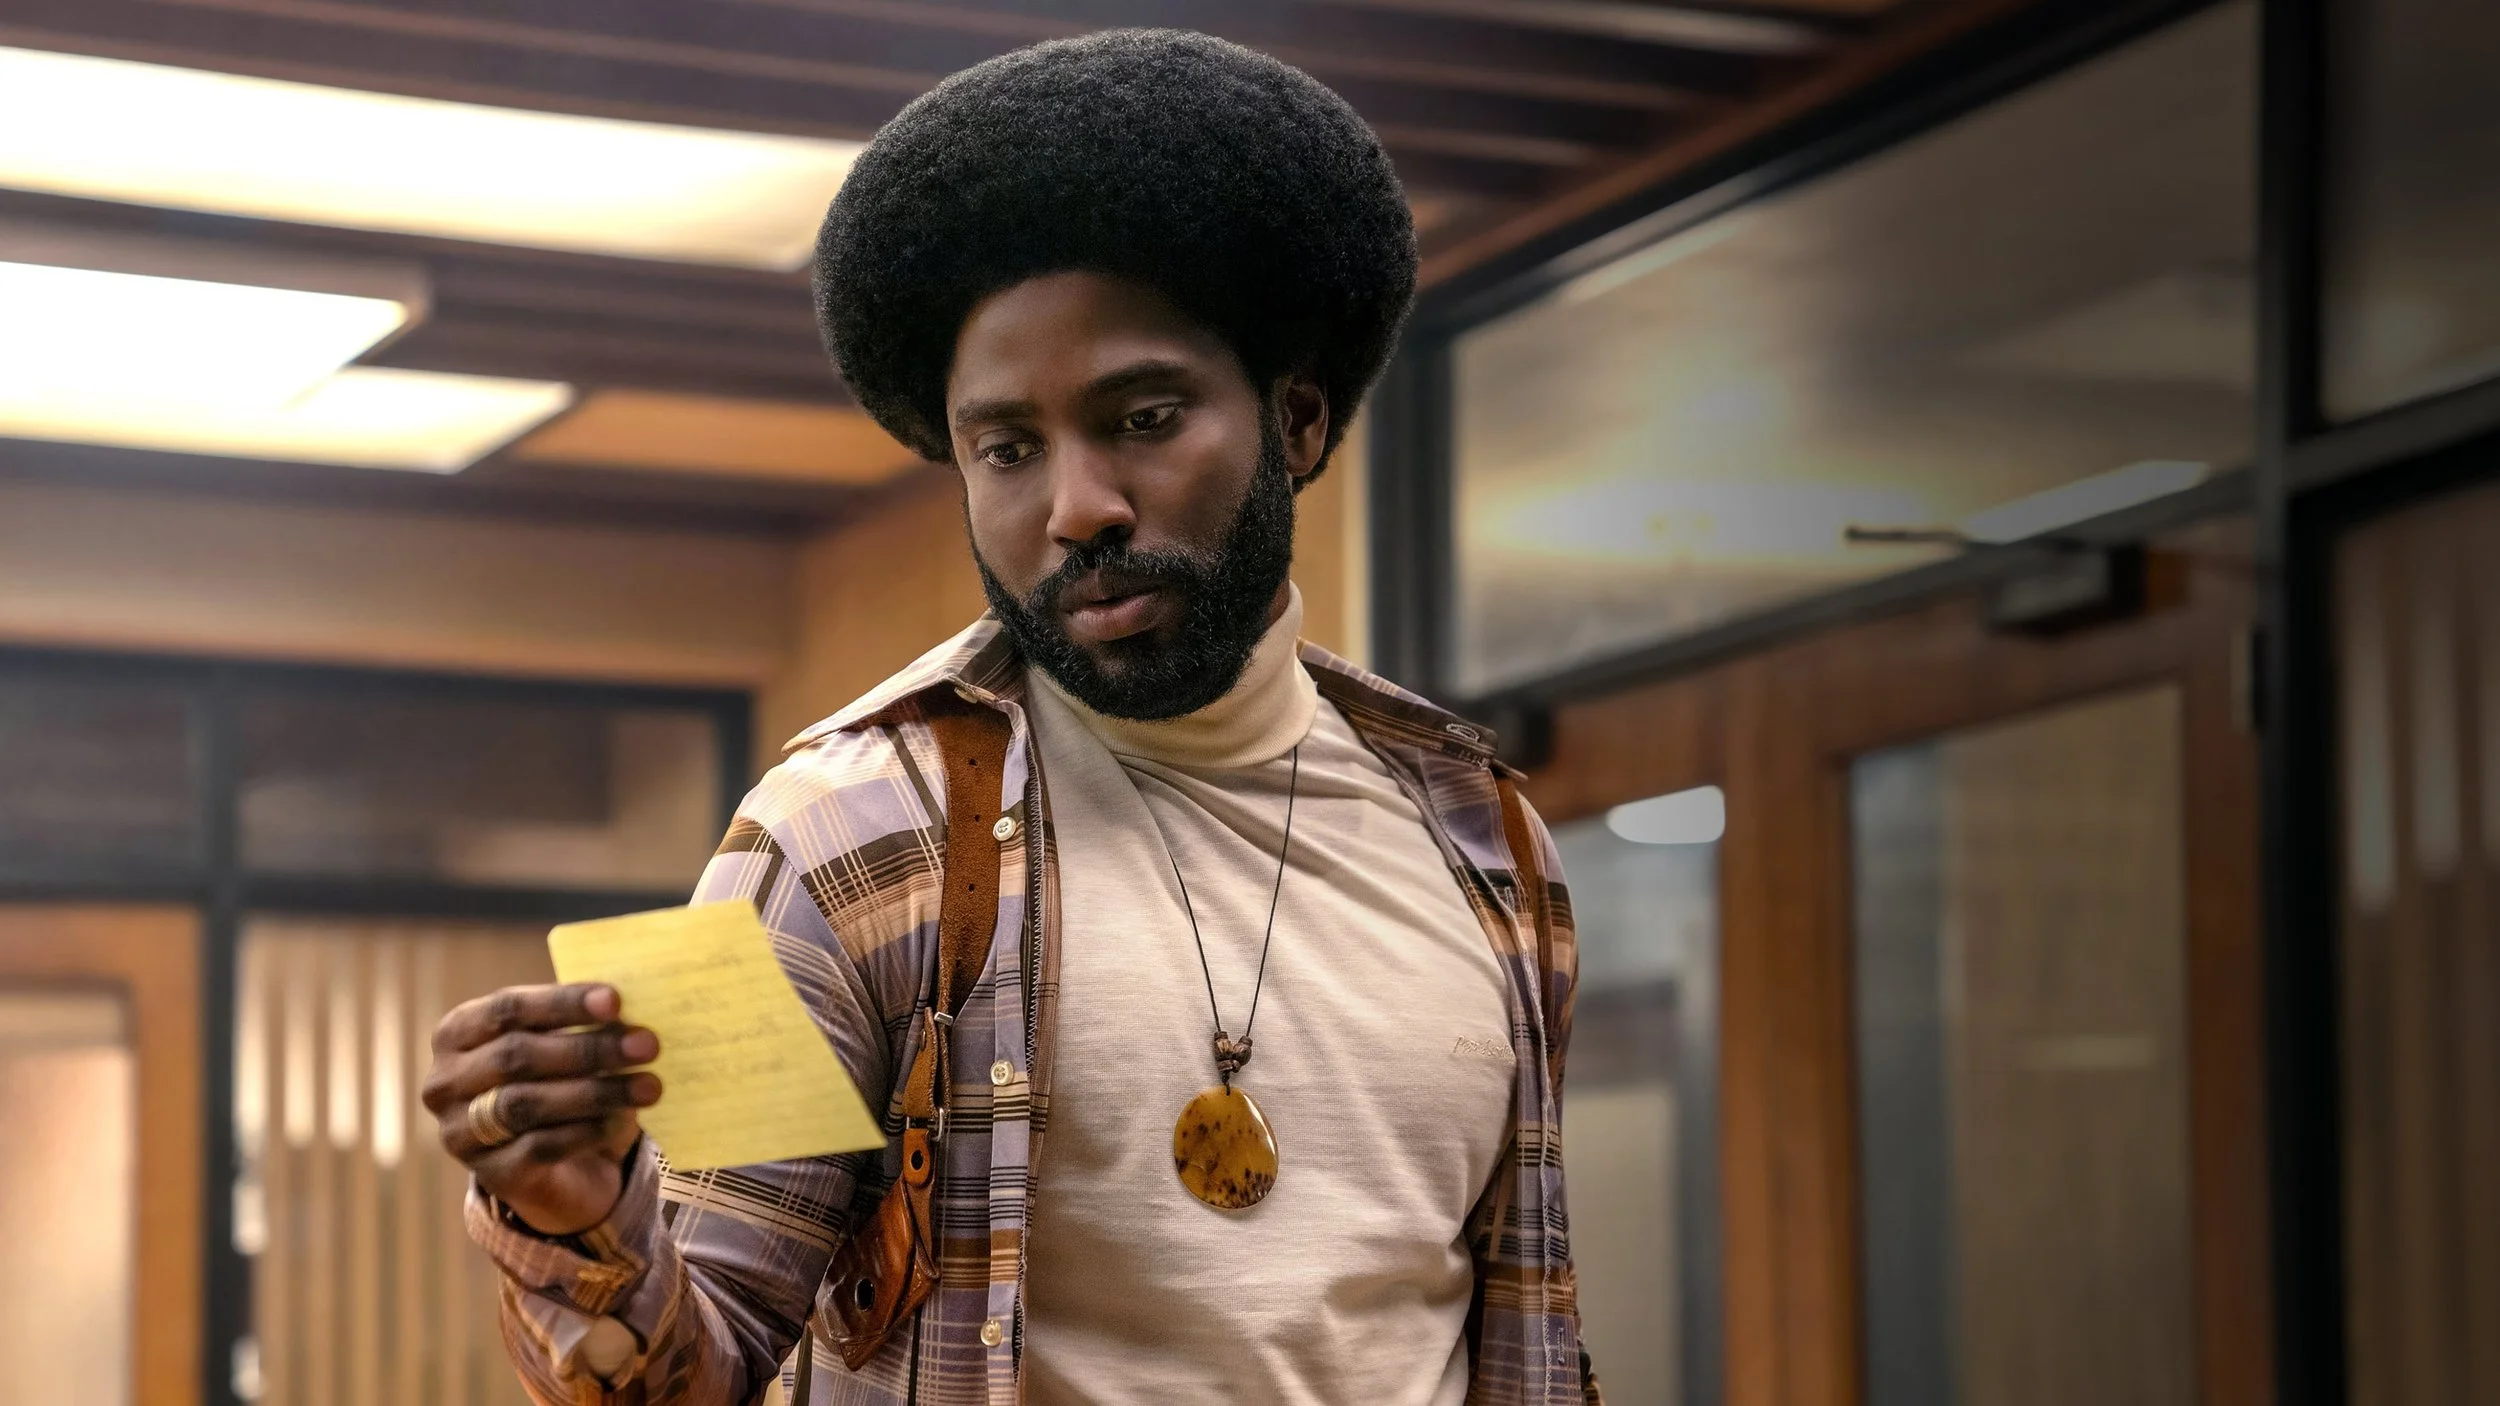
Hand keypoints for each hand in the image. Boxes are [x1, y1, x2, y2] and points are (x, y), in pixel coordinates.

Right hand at [422, 982, 660, 1236]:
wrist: (557, 1164)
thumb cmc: (560, 1081)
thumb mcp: (563, 1044)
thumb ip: (583, 1023)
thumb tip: (630, 1008)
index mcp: (457, 1032)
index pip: (506, 1008)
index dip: (561, 1003)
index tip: (615, 1001)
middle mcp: (445, 1081)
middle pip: (516, 1056)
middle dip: (587, 1049)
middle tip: (647, 1044)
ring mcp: (460, 1132)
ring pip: (526, 1104)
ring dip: (595, 1092)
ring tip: (649, 1085)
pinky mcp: (491, 1173)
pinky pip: (541, 1147)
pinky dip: (588, 1130)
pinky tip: (623, 1120)